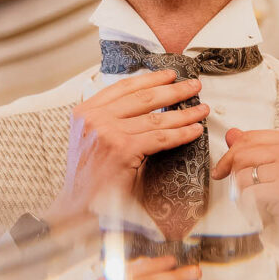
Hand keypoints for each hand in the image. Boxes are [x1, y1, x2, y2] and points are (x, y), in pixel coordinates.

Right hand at [46, 70, 208, 221]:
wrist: (78, 204)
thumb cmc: (88, 176)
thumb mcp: (91, 138)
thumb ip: (111, 119)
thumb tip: (147, 105)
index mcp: (86, 111)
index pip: (124, 87)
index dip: (151, 79)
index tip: (169, 75)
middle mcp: (95, 118)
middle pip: (143, 98)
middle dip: (173, 90)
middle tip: (193, 86)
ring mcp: (108, 133)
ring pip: (156, 118)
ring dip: (184, 113)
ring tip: (200, 110)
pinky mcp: (123, 150)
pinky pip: (160, 138)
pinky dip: (181, 134)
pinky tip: (194, 130)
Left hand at [212, 127, 278, 235]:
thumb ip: (257, 150)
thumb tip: (232, 135)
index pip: (251, 137)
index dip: (232, 154)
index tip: (224, 167)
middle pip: (242, 154)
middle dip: (236, 176)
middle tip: (249, 191)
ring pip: (242, 175)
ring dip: (245, 194)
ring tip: (263, 202)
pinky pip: (248, 193)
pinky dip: (250, 207)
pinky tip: (265, 211)